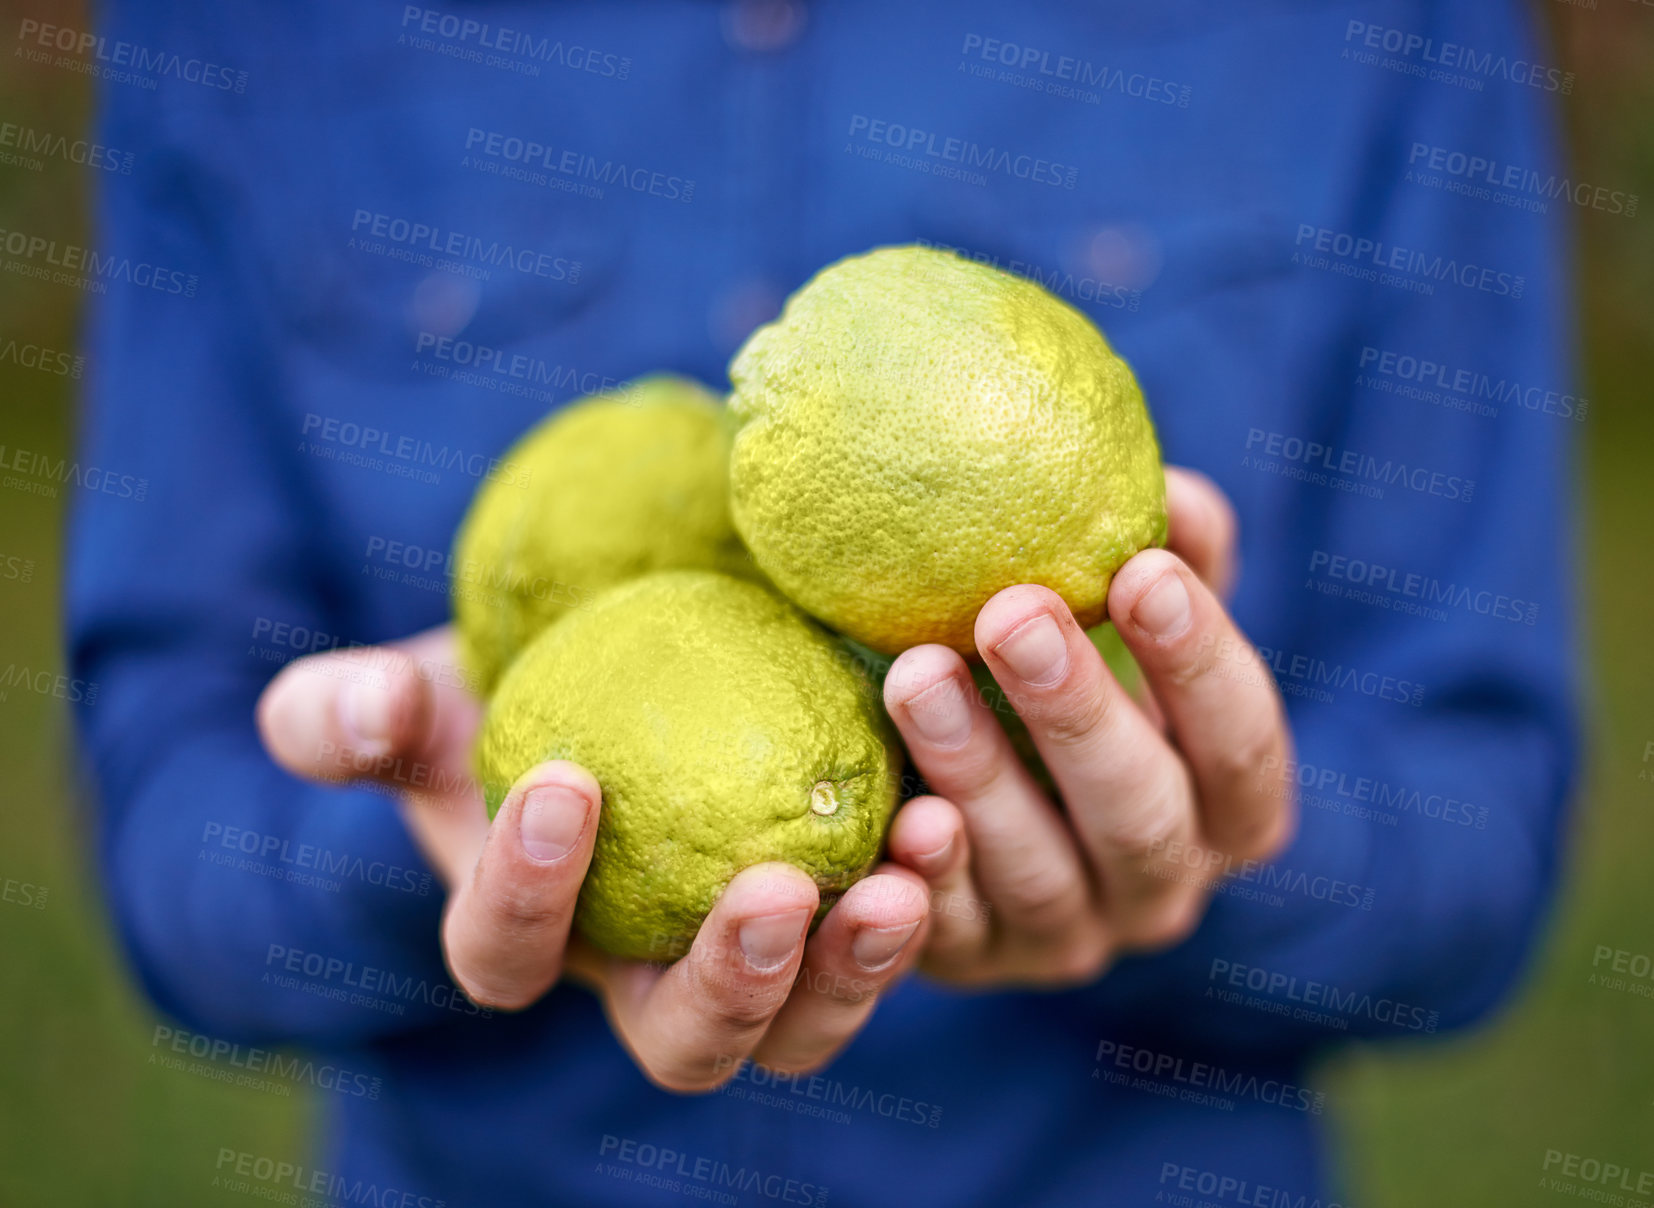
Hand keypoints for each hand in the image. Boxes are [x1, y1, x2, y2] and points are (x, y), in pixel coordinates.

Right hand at [256, 627, 929, 1088]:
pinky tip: (949, 817)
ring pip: (806, 1024)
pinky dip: (931, 892)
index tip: (565, 781)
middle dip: (732, 986)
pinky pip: (892, 937)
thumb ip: (354, 712)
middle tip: (777, 890)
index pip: (502, 955)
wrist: (619, 659)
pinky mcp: (842, 910)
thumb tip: (352, 713)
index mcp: (527, 936)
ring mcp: (755, 959)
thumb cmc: (508, 684)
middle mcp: (644, 976)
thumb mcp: (426, 688)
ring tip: (907, 874)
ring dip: (859, 966)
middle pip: (685, 1042)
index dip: (523, 895)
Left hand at [880, 467, 1295, 985]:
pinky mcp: (976, 963)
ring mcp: (1069, 937)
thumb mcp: (1136, 627)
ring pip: (1037, 873)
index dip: (1200, 662)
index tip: (1142, 570)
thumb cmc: (1088, 683)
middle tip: (1011, 612)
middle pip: (1141, 814)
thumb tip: (1169, 492)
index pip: (1243, 744)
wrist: (1000, 807)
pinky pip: (948, 934)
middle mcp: (1164, 887)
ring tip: (915, 674)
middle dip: (1077, 711)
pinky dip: (923, 877)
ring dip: (979, 774)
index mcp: (1230, 809)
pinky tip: (894, 811)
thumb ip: (1169, 558)